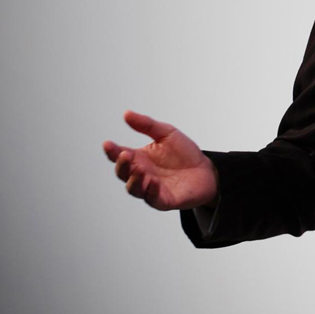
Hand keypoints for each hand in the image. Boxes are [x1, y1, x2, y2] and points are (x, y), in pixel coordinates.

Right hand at [102, 110, 219, 210]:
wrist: (207, 169)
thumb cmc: (184, 153)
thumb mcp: (166, 133)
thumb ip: (146, 125)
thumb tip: (126, 113)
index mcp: (139, 158)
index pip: (120, 155)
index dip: (112, 151)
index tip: (107, 143)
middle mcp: (142, 174)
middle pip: (123, 173)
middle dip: (121, 165)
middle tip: (125, 155)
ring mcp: (151, 188)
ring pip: (134, 188)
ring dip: (133, 180)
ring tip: (139, 169)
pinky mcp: (163, 200)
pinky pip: (152, 198)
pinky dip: (150, 191)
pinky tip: (152, 182)